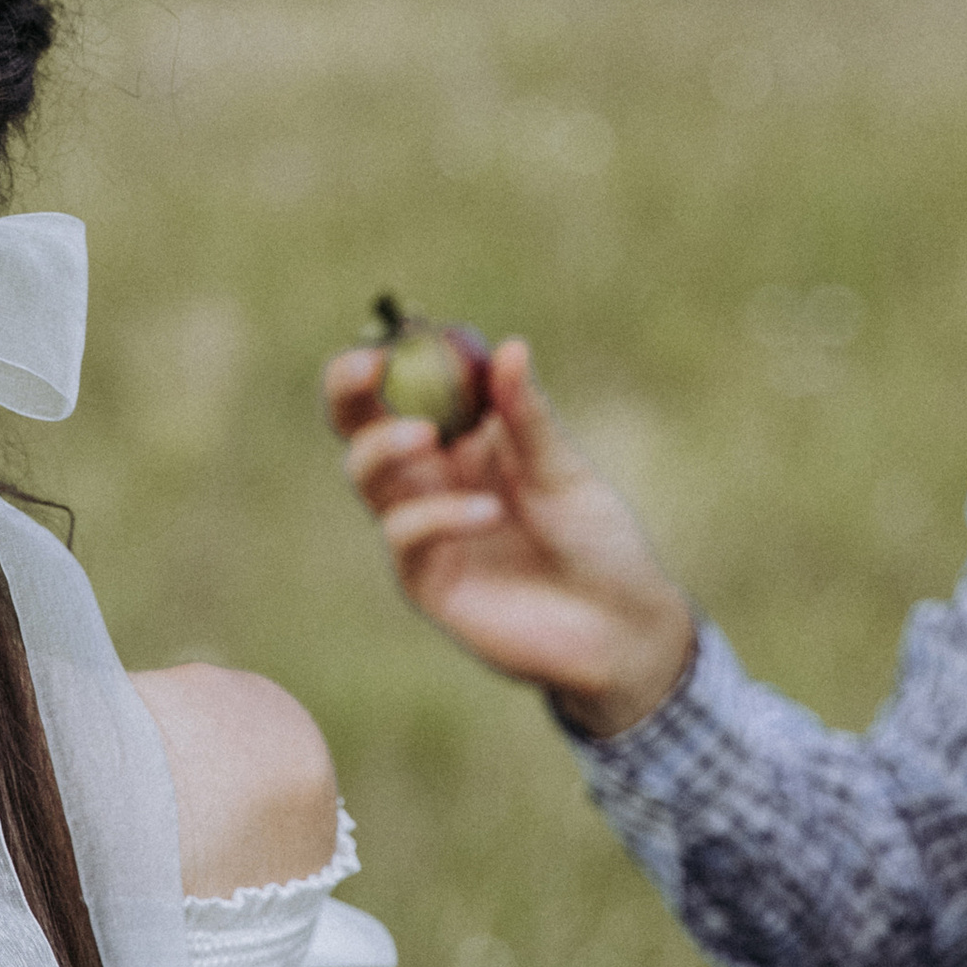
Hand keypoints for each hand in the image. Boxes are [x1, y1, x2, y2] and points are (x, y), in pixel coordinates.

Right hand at [323, 336, 696, 739]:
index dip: (386, 358)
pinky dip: (438, 514)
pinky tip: (489, 513)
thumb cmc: (597, 541)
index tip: (391, 337)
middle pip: (359, 426)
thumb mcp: (565, 470)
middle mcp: (431, 478)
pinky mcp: (424, 578)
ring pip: (366, 474)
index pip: (405, 387)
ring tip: (429, 436)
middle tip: (366, 368)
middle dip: (348, 391)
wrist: (618, 628)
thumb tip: (509, 347)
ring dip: (385, 445)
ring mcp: (422, 527)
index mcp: (464, 439)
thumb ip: (529, 417)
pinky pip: (404, 534)